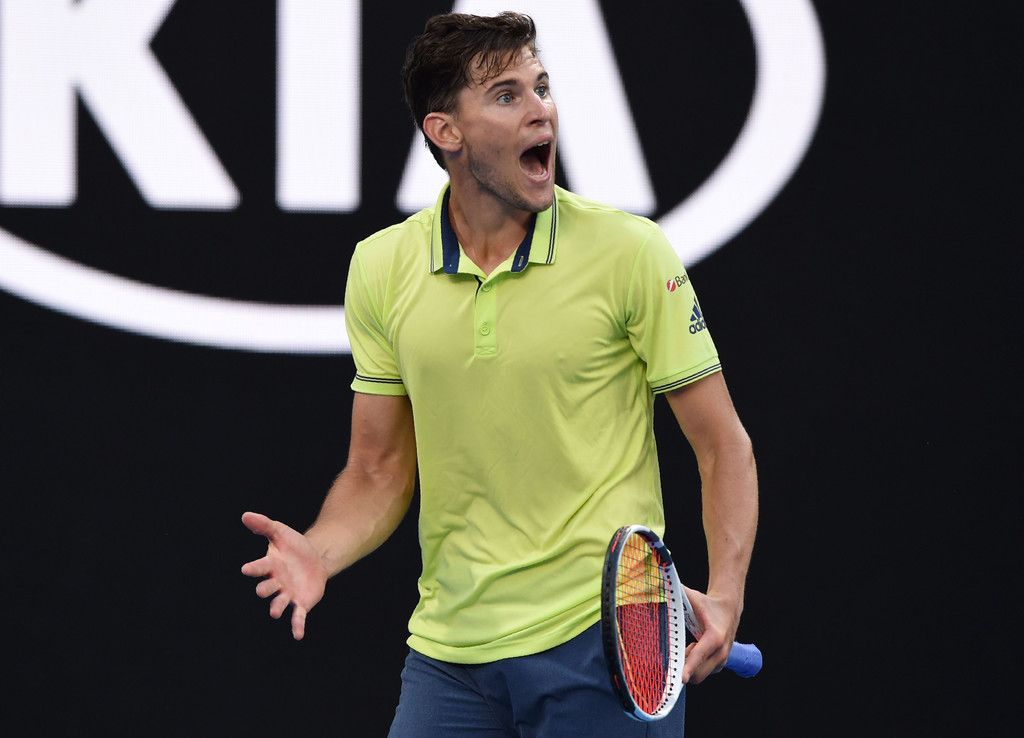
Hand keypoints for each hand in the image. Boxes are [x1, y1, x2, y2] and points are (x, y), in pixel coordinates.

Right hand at [240, 511, 327, 639]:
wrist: (315, 559)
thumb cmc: (294, 546)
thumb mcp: (281, 532)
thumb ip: (264, 525)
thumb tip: (245, 515)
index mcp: (270, 565)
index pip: (259, 567)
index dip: (253, 568)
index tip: (245, 569)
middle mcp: (276, 582)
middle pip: (267, 588)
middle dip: (264, 589)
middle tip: (262, 590)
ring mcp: (287, 594)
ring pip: (279, 603)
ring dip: (276, 607)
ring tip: (273, 612)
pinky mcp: (300, 603)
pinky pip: (297, 616)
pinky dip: (296, 626)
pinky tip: (298, 636)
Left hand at [681, 586, 739, 684]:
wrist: (729, 608)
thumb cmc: (707, 603)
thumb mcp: (691, 597)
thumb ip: (673, 593)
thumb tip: (654, 585)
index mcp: (714, 637)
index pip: (698, 656)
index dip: (687, 668)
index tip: (680, 679)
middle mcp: (720, 652)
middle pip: (697, 674)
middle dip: (683, 669)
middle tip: (676, 652)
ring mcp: (722, 661)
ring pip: (699, 675)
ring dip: (688, 666)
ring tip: (689, 644)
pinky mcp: (720, 665)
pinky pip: (703, 673)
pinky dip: (694, 666)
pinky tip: (694, 648)